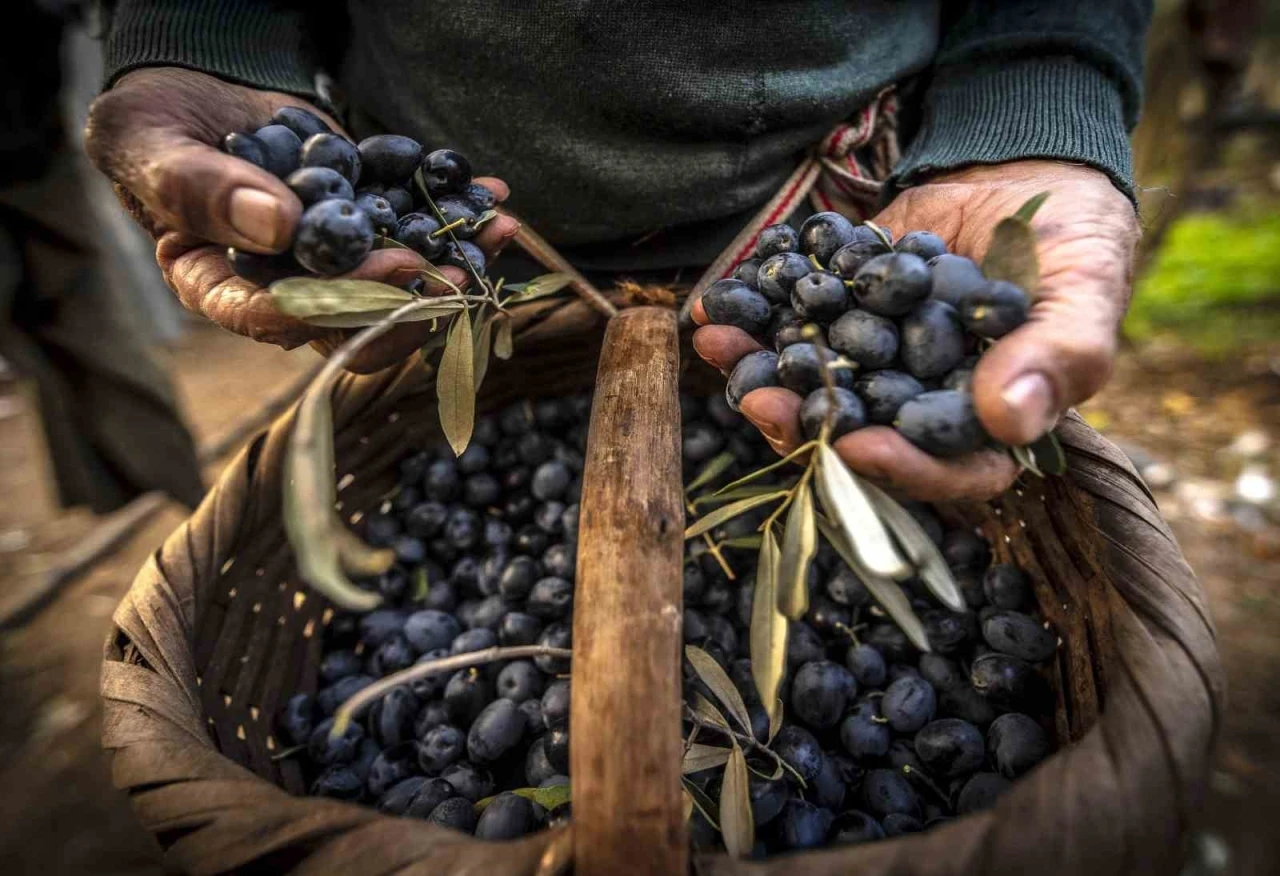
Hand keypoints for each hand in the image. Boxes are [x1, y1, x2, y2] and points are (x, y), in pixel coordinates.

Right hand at [85, 67, 520, 372]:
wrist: (194, 94)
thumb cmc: (154, 130)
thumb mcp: (151, 148)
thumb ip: (201, 189)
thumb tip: (280, 226)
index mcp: (222, 289)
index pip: (279, 318)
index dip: (339, 303)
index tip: (388, 273)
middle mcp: (285, 289)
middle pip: (354, 323)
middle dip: (413, 301)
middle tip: (456, 273)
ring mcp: (331, 262)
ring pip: (398, 284)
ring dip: (453, 262)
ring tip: (496, 231)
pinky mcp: (364, 226)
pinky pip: (413, 229)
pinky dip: (456, 215)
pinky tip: (492, 197)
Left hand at [692, 160, 1138, 500]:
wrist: (1030, 164)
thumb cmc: (1078, 234)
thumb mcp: (1087, 288)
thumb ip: (1060, 355)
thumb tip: (1009, 420)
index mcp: (990, 423)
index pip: (948, 472)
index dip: (902, 471)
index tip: (856, 448)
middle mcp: (923, 403)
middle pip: (862, 435)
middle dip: (804, 422)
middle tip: (760, 401)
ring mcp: (877, 358)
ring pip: (814, 383)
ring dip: (760, 371)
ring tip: (718, 347)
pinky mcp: (844, 313)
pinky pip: (795, 323)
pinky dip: (755, 315)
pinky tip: (717, 301)